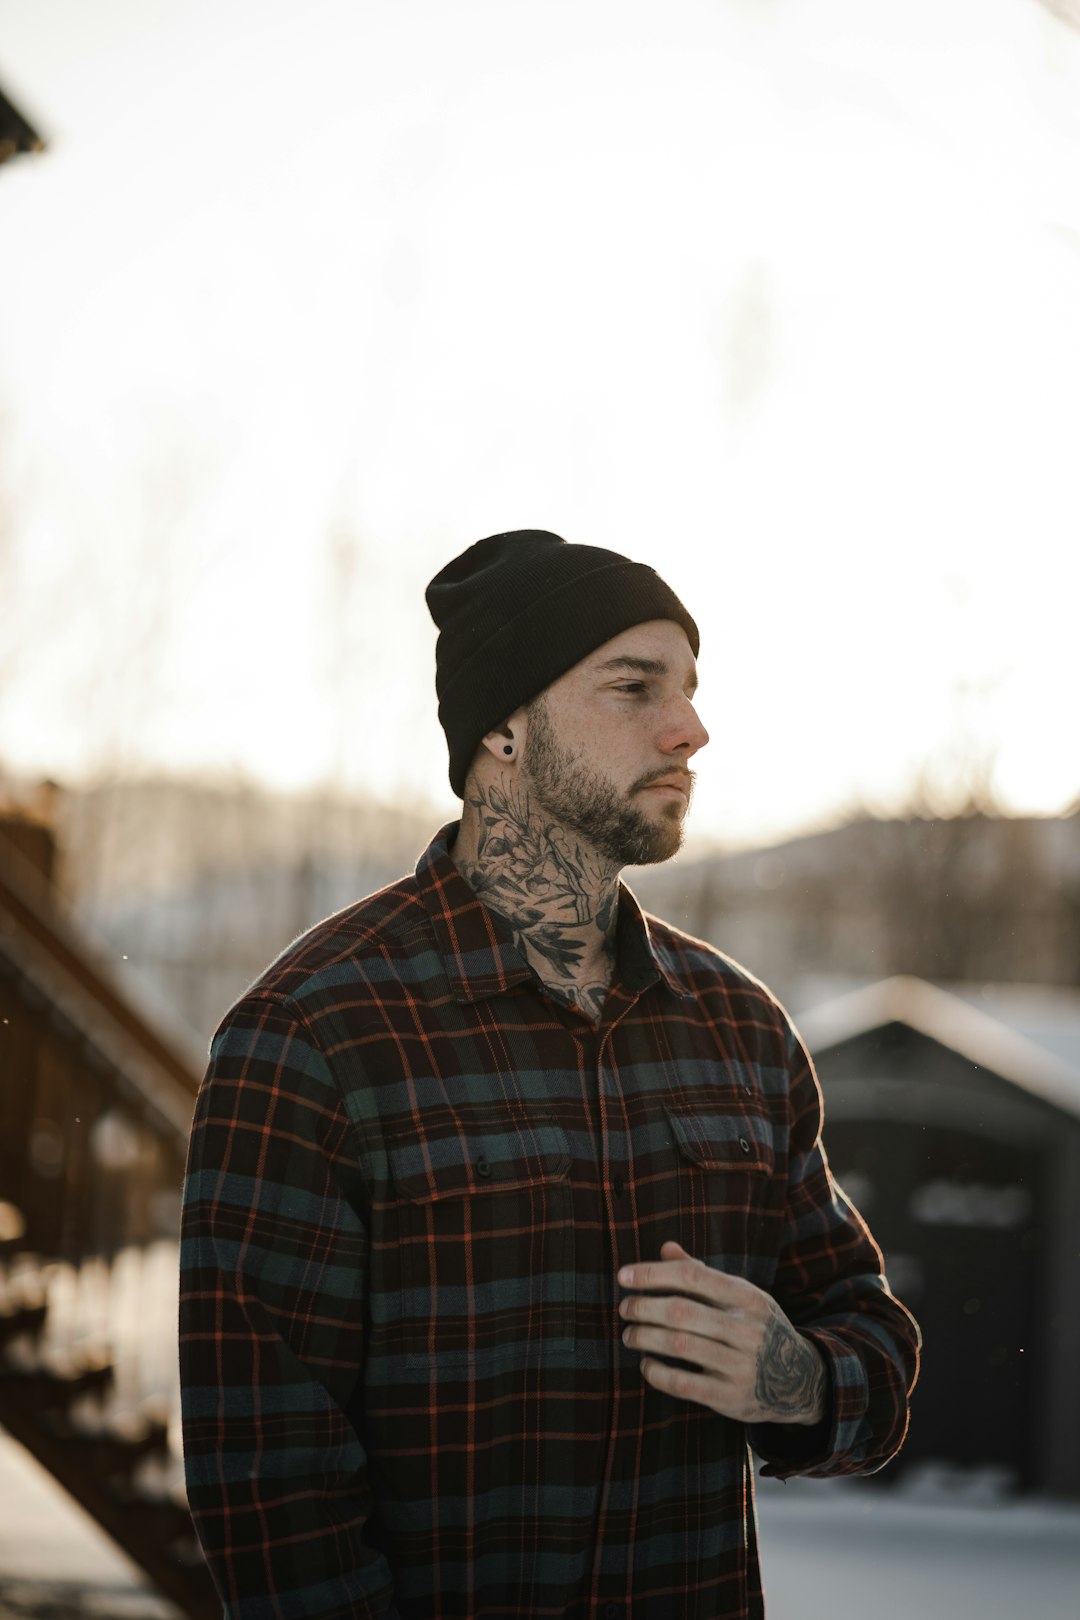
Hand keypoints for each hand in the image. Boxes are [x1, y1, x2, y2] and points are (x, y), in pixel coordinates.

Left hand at [617, 1241, 826, 1425]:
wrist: (801, 1381)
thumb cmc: (757, 1328)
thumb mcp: (741, 1297)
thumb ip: (702, 1274)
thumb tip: (666, 1248)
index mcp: (748, 1297)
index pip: (693, 1276)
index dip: (653, 1274)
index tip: (623, 1276)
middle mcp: (747, 1329)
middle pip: (681, 1311)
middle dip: (643, 1307)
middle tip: (625, 1308)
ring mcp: (741, 1365)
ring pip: (679, 1345)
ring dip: (644, 1337)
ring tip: (629, 1335)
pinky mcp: (731, 1397)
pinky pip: (684, 1384)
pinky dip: (657, 1373)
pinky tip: (647, 1364)